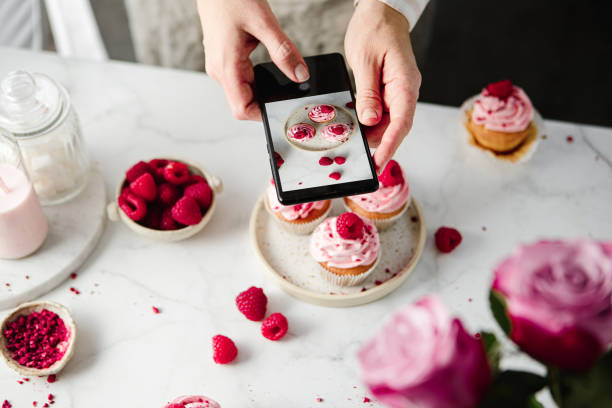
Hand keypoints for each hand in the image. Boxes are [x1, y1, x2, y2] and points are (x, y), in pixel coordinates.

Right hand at [197, 0, 308, 119]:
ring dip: (261, 90)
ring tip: (281, 81)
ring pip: (242, 91)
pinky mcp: (222, 59)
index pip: (242, 110)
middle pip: (243, 103)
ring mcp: (219, 66)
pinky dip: (255, 79)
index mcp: (226, 67)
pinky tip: (269, 69)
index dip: (262, 115)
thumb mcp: (264, 23)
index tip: (282, 110)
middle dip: (266, 102)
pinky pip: (240, 79)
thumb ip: (284, 51)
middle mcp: (219, 71)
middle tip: (290, 95)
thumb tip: (300, 75)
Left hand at [345, 0, 420, 169]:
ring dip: (371, 134)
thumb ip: (368, 93)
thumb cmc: (375, 29)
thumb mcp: (366, 60)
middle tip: (357, 154)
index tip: (378, 162)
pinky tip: (355, 127)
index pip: (401, 123)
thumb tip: (370, 120)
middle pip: (395, 127)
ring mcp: (398, 91)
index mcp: (405, 83)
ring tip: (352, 141)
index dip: (389, 145)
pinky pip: (381, 113)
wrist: (381, 11)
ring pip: (387, 122)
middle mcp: (405, 90)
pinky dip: (368, 122)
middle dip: (377, 143)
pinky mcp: (388, 91)